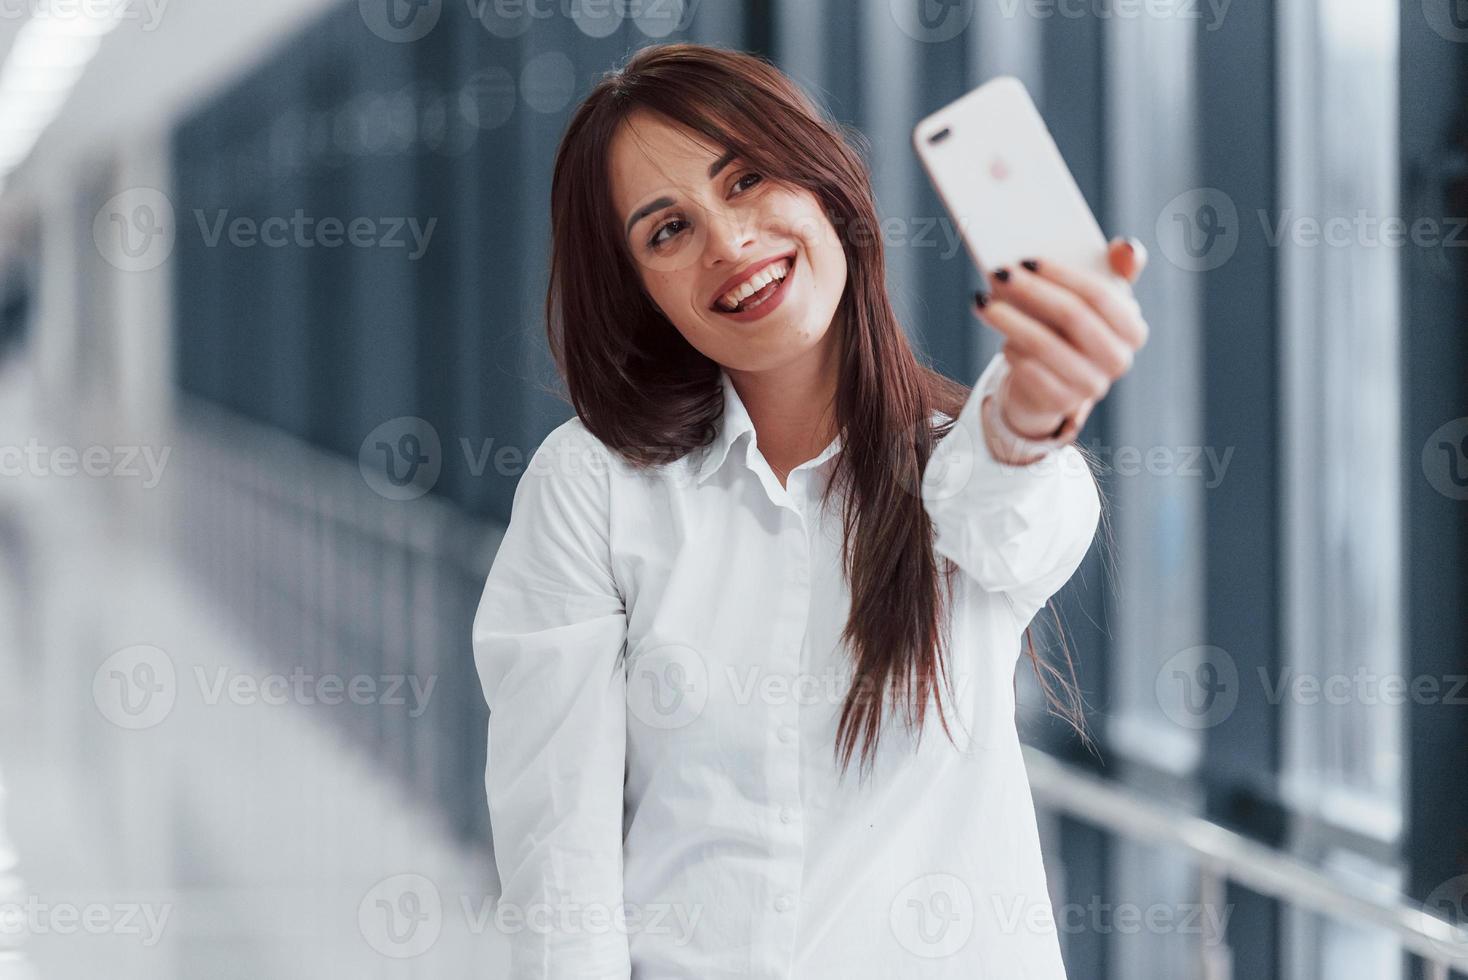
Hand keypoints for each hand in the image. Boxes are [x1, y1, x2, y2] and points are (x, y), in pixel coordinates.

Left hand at [972, 237, 1149, 460]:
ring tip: (982, 302)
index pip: (1100, 296)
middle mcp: (1118, 360)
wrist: (1056, 380)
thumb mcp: (1095, 300)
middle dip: (1031, 291)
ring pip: (1044, 345)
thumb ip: (1115, 269)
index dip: (1062, 275)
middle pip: (1071, 316)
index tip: (1028, 260)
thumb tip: (1125, 247)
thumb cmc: (1074, 328)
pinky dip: (1011, 349)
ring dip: (1009, 319)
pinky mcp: (1061, 403)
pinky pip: (1029, 370)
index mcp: (1132, 329)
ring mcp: (1090, 385)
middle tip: (998, 273)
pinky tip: (1002, 339)